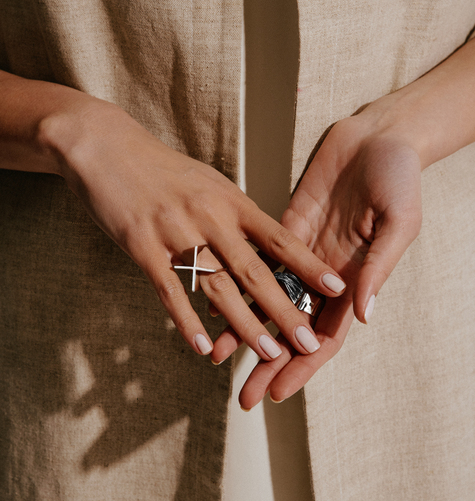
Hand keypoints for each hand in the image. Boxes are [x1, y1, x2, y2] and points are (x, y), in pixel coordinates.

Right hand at [38, 92, 345, 360]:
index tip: (337, 287)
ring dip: (245, 323)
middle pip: (254, 271)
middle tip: (310, 341)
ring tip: (269, 352)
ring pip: (217, 286)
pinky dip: (187, 322)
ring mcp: (176, 232)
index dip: (309, 264)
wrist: (109, 148)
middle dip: (285, 309)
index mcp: (231, 201)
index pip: (279, 237)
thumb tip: (264, 248)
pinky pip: (170, 291)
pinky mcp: (143, 246)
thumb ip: (237, 215)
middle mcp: (210, 217)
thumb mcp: (211, 183)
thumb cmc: (166, 170)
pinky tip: (202, 348)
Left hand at [213, 102, 422, 406]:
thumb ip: (377, 268)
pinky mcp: (281, 227)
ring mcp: (300, 253)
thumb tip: (361, 316)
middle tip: (243, 396)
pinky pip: (255, 260)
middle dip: (269, 362)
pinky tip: (211, 299)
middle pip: (291, 328)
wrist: (376, 135)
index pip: (325, 334)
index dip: (301, 365)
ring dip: (245, 329)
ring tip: (217, 357)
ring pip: (267, 299)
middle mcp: (323, 274)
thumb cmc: (398, 175)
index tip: (278, 393)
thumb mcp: (398, 221)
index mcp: (355, 279)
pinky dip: (235, 281)